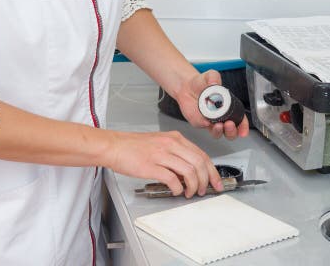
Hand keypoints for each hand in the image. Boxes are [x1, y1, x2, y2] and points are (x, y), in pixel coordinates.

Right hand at [105, 130, 222, 197]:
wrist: (113, 146)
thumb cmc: (133, 146)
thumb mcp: (160, 142)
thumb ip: (176, 153)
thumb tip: (190, 170)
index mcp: (174, 138)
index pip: (202, 154)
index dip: (212, 171)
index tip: (216, 181)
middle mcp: (170, 144)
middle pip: (199, 163)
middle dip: (206, 180)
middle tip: (205, 190)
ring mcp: (161, 154)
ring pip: (189, 171)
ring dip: (194, 186)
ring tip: (190, 193)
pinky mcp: (151, 166)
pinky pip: (172, 179)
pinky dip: (178, 188)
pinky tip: (176, 191)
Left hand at [176, 70, 250, 139]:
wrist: (186, 86)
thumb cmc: (201, 83)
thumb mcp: (211, 75)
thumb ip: (214, 77)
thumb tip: (214, 84)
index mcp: (229, 107)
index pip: (240, 119)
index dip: (243, 126)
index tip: (243, 131)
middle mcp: (221, 116)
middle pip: (231, 131)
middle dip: (233, 131)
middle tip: (230, 124)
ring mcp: (211, 121)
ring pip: (219, 133)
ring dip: (221, 132)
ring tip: (220, 125)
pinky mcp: (200, 122)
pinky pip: (204, 127)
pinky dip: (206, 126)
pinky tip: (205, 120)